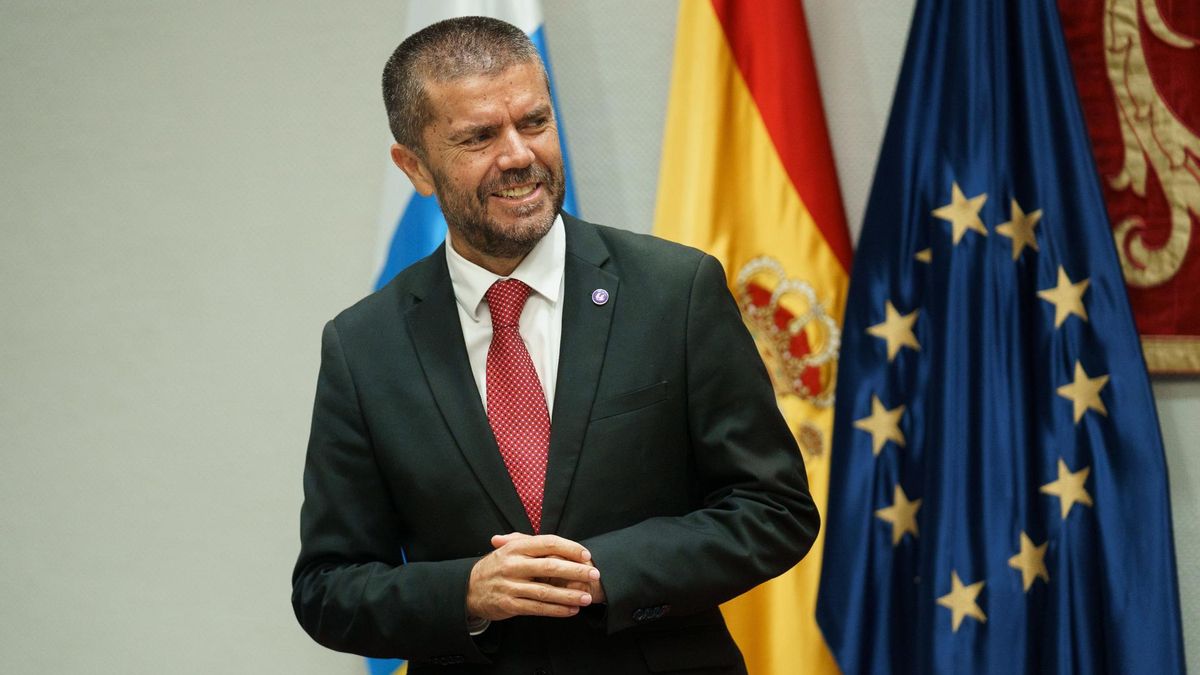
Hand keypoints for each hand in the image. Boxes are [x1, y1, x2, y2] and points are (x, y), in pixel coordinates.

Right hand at [490, 533, 605, 603]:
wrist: (469, 589)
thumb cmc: (496, 567)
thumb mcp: (508, 549)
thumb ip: (530, 542)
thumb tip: (559, 544)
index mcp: (516, 547)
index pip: (548, 543)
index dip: (570, 548)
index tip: (586, 555)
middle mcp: (513, 565)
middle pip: (550, 567)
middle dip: (575, 571)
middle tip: (594, 574)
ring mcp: (510, 586)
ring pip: (546, 591)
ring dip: (569, 595)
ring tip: (586, 598)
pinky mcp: (510, 605)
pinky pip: (538, 608)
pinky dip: (556, 610)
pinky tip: (571, 610)